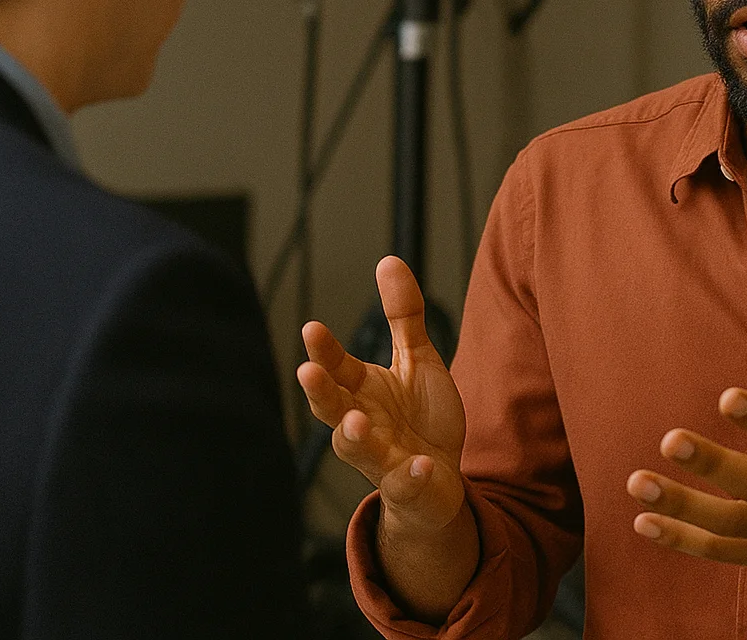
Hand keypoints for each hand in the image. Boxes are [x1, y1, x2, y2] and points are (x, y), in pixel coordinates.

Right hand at [297, 256, 467, 537]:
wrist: (440, 477)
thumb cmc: (420, 416)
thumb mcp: (418, 358)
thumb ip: (403, 314)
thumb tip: (388, 259)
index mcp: (361, 391)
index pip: (336, 367)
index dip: (324, 351)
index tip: (312, 328)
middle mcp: (362, 424)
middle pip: (332, 408)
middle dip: (319, 392)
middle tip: (307, 372)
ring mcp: (381, 458)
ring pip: (357, 450)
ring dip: (353, 438)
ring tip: (355, 423)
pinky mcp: (407, 486)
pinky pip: (405, 483)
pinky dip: (410, 476)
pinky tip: (421, 466)